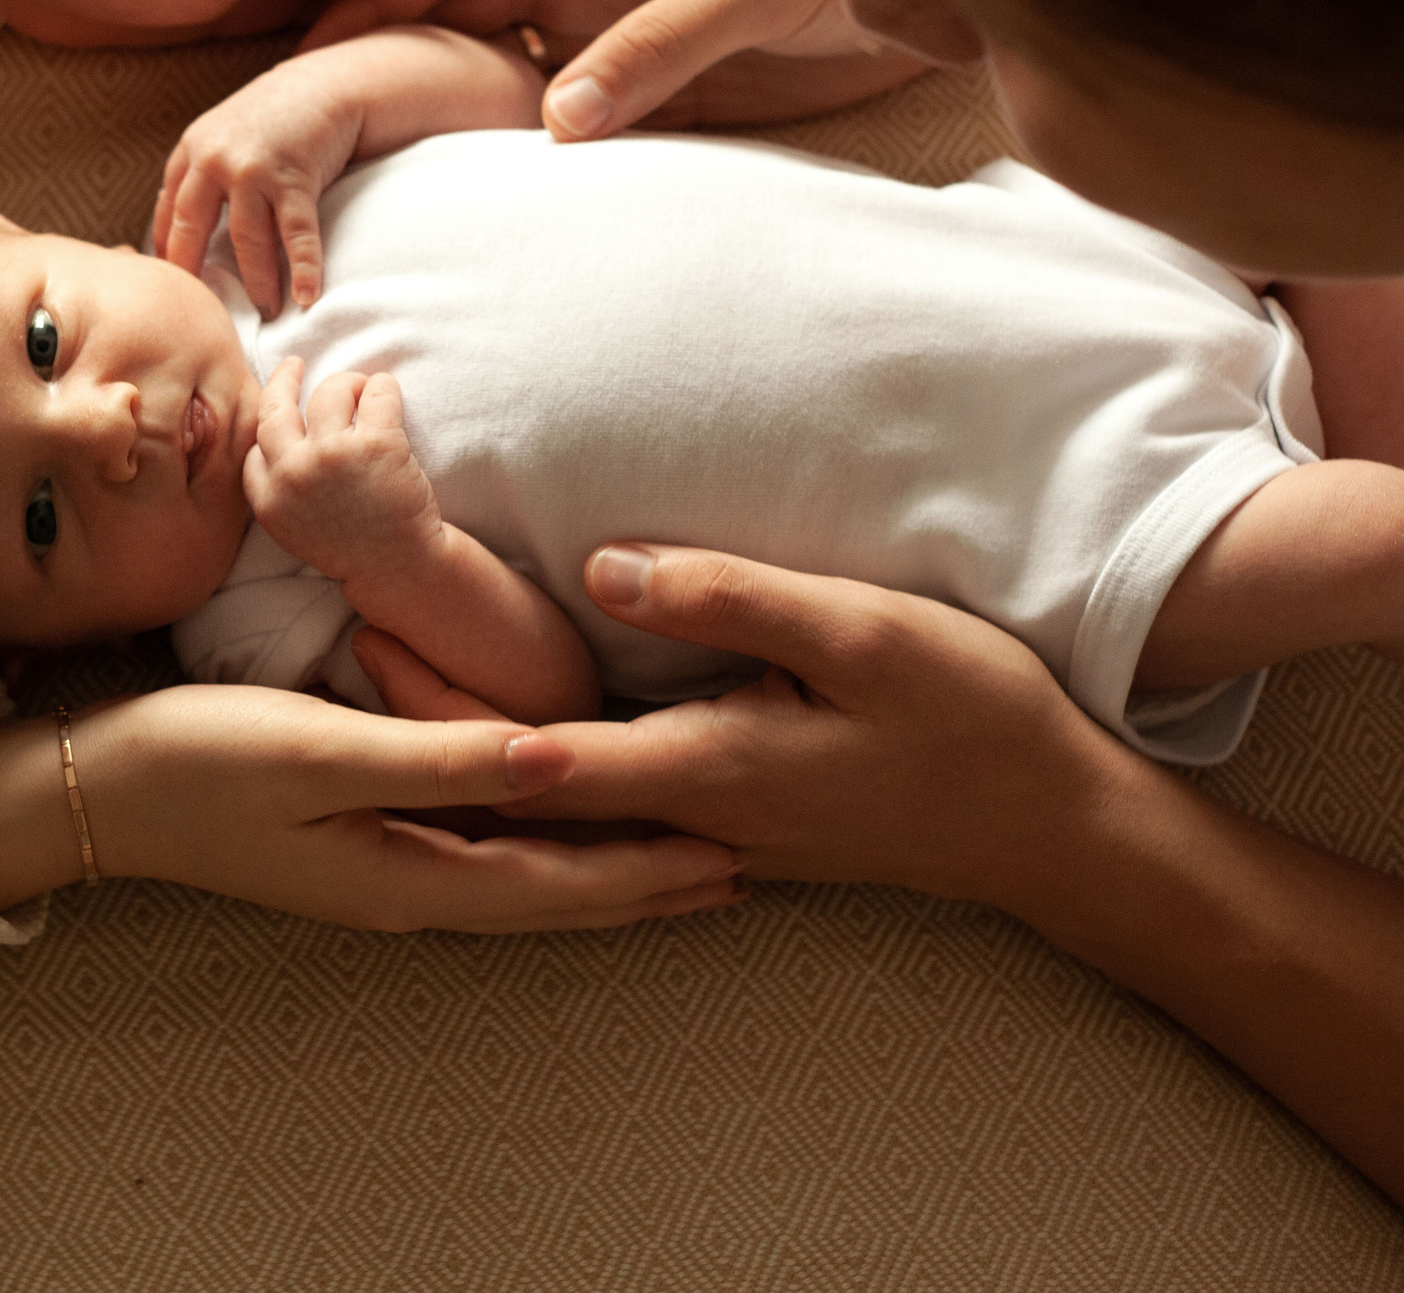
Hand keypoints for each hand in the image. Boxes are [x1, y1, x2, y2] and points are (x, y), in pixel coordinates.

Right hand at [0, 685, 741, 931]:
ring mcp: (379, 872)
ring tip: (672, 860)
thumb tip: (557, 760)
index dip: (647, 871)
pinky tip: (553, 831)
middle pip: (551, 896)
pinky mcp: (357, 844)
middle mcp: (404, 888)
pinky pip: (479, 859)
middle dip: (645, 885)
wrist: (90, 788)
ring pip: (519, 881)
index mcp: (405, 874)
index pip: (557, 883)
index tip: (731, 854)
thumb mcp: (320, 749)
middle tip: (737, 868)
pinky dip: (540, 851)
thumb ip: (442, 756)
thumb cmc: (196, 759)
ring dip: (600, 874)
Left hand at [153, 53, 363, 314]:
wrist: (322, 85)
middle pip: (192, 229)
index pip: (168, 213)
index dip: (168, 253)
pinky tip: (304, 298)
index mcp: (191, 152)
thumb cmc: (270, 120)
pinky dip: (303, 268)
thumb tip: (170, 231)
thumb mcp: (219, 137)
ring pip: (246, 239)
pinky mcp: (294, 177)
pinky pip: (296, 234)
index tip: (172, 287)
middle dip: (195, 275)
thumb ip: (195, 175)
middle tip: (203, 313)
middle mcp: (214, 159)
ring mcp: (253, 168)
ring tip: (266, 311)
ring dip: (257, 282)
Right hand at [245, 359, 442, 588]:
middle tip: (294, 364)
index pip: (256, 447)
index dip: (269, 428)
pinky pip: (377, 392)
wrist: (400, 567)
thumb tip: (275, 443)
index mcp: (270, 499)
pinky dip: (383, 387)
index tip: (281, 416)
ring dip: (348, 383)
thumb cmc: (352, 547)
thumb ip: (280, 489)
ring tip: (362, 390)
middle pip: (277, 406)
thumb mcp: (295, 528)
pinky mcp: (377, 443)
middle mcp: (294, 472)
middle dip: (285, 378)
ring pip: (331, 390)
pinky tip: (387, 394)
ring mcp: (334, 455)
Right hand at [302, 0, 931, 135]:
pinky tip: (470, 194)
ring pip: (499, 64)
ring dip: (444, 106)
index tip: (315, 41)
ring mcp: (610, 28)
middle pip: (458, 7)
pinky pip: (562, 117)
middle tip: (307, 117)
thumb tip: (555, 125)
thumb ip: (655, 49)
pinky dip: (517, 150)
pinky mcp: (646, 84)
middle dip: (386, 52)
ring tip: (365, 165)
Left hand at [360, 542, 1131, 905]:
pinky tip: (522, 740)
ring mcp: (716, 835)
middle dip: (437, 736)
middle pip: (532, 790)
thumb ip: (729, 599)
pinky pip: (619, 811)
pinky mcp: (741, 828)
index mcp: (705, 770)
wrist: (1055, 829)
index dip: (443, 712)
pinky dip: (554, 777)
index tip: (362, 653)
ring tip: (403, 692)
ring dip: (486, 759)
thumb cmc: (969, 719)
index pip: (537, 756)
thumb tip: (601, 568)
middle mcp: (692, 820)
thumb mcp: (860, 633)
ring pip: (569, 806)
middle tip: (348, 658)